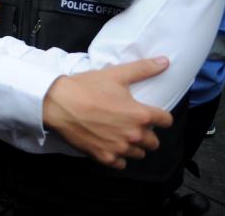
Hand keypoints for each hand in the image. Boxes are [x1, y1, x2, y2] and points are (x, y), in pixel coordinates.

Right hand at [43, 57, 173, 168]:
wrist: (57, 103)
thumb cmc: (86, 87)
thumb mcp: (115, 74)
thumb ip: (143, 69)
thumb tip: (165, 61)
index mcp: (140, 115)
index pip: (166, 121)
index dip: (160, 116)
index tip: (151, 113)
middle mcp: (133, 135)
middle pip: (154, 142)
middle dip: (147, 132)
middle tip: (133, 123)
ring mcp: (119, 148)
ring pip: (139, 154)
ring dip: (134, 146)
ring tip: (121, 134)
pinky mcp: (104, 157)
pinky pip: (121, 163)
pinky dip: (118, 156)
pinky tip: (110, 145)